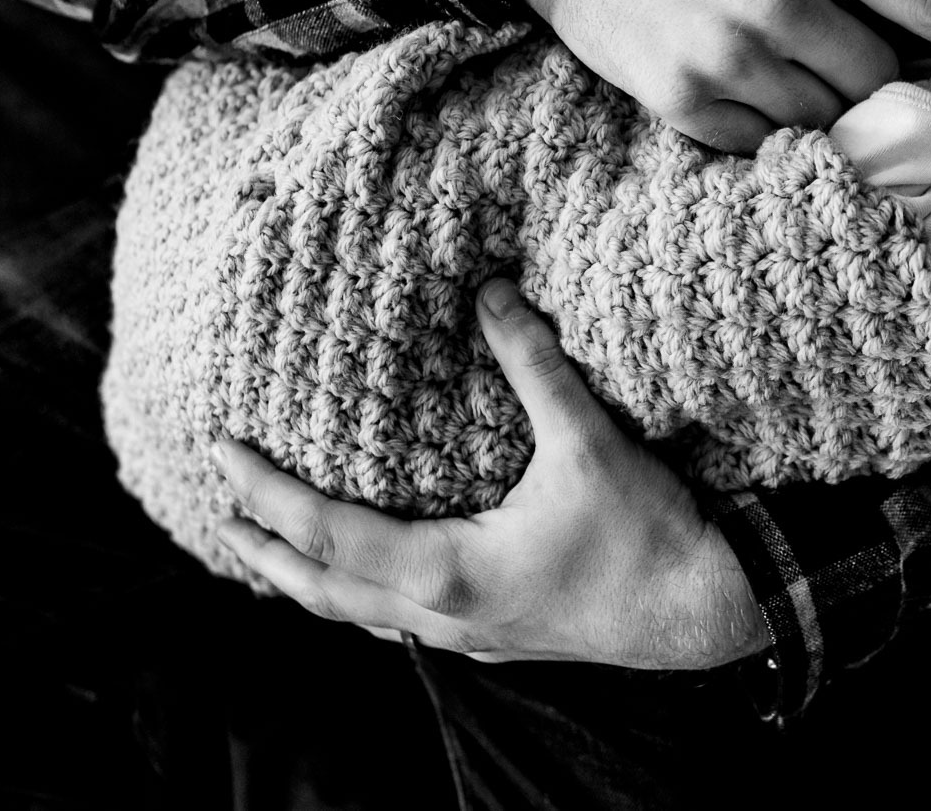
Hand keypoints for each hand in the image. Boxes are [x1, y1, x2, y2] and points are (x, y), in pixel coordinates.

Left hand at [214, 280, 770, 668]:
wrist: (710, 607)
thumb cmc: (650, 535)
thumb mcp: (587, 443)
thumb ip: (534, 364)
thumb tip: (491, 291)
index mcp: (447, 569)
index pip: (325, 534)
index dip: (266, 494)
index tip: (221, 453)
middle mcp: (445, 615)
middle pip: (325, 591)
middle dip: (267, 551)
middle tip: (220, 512)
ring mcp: (472, 636)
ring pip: (365, 617)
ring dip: (313, 582)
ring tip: (277, 550)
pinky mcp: (502, 639)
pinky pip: (408, 624)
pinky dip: (368, 599)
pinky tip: (377, 583)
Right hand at [461, 0, 930, 152]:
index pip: (929, 4)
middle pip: (880, 76)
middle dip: (884, 75)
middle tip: (869, 66)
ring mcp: (729, 59)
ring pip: (828, 117)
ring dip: (827, 104)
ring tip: (803, 76)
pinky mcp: (685, 103)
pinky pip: (765, 141)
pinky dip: (772, 125)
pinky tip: (754, 91)